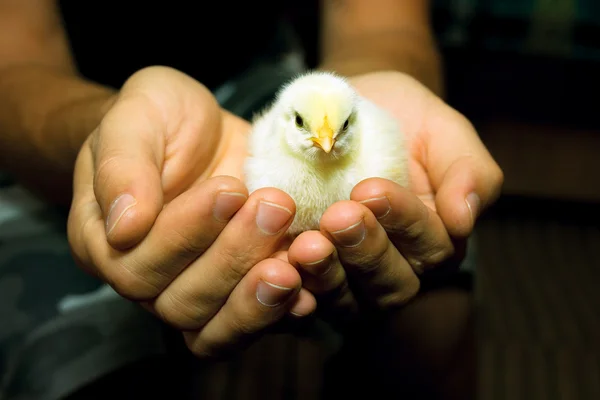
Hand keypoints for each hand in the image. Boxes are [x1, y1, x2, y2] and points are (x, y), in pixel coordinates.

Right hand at [67, 66, 315, 357]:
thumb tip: (123, 226)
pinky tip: (310, 291)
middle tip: (274, 208)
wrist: (199, 127)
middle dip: (232, 258)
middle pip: (184, 304)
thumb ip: (122, 167)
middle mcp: (152, 282)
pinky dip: (286, 312)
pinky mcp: (243, 288)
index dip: (185, 234)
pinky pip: (260, 320)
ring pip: (221, 327)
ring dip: (259, 298)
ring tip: (295, 259)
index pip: (140, 266)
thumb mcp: (135, 120)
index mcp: (111, 246)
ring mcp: (200, 290)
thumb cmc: (158, 119)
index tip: (228, 189)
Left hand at [289, 71, 502, 320]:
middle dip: (365, 249)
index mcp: (435, 240)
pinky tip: (278, 266)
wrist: (339, 114)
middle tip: (339, 216)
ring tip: (307, 245)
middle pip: (391, 281)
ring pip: (348, 299)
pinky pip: (305, 299)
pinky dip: (294, 287)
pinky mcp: (312, 283)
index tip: (371, 189)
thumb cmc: (400, 121)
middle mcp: (398, 270)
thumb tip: (466, 218)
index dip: (403, 219)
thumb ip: (467, 170)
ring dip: (328, 274)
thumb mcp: (441, 131)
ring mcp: (353, 283)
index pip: (429, 243)